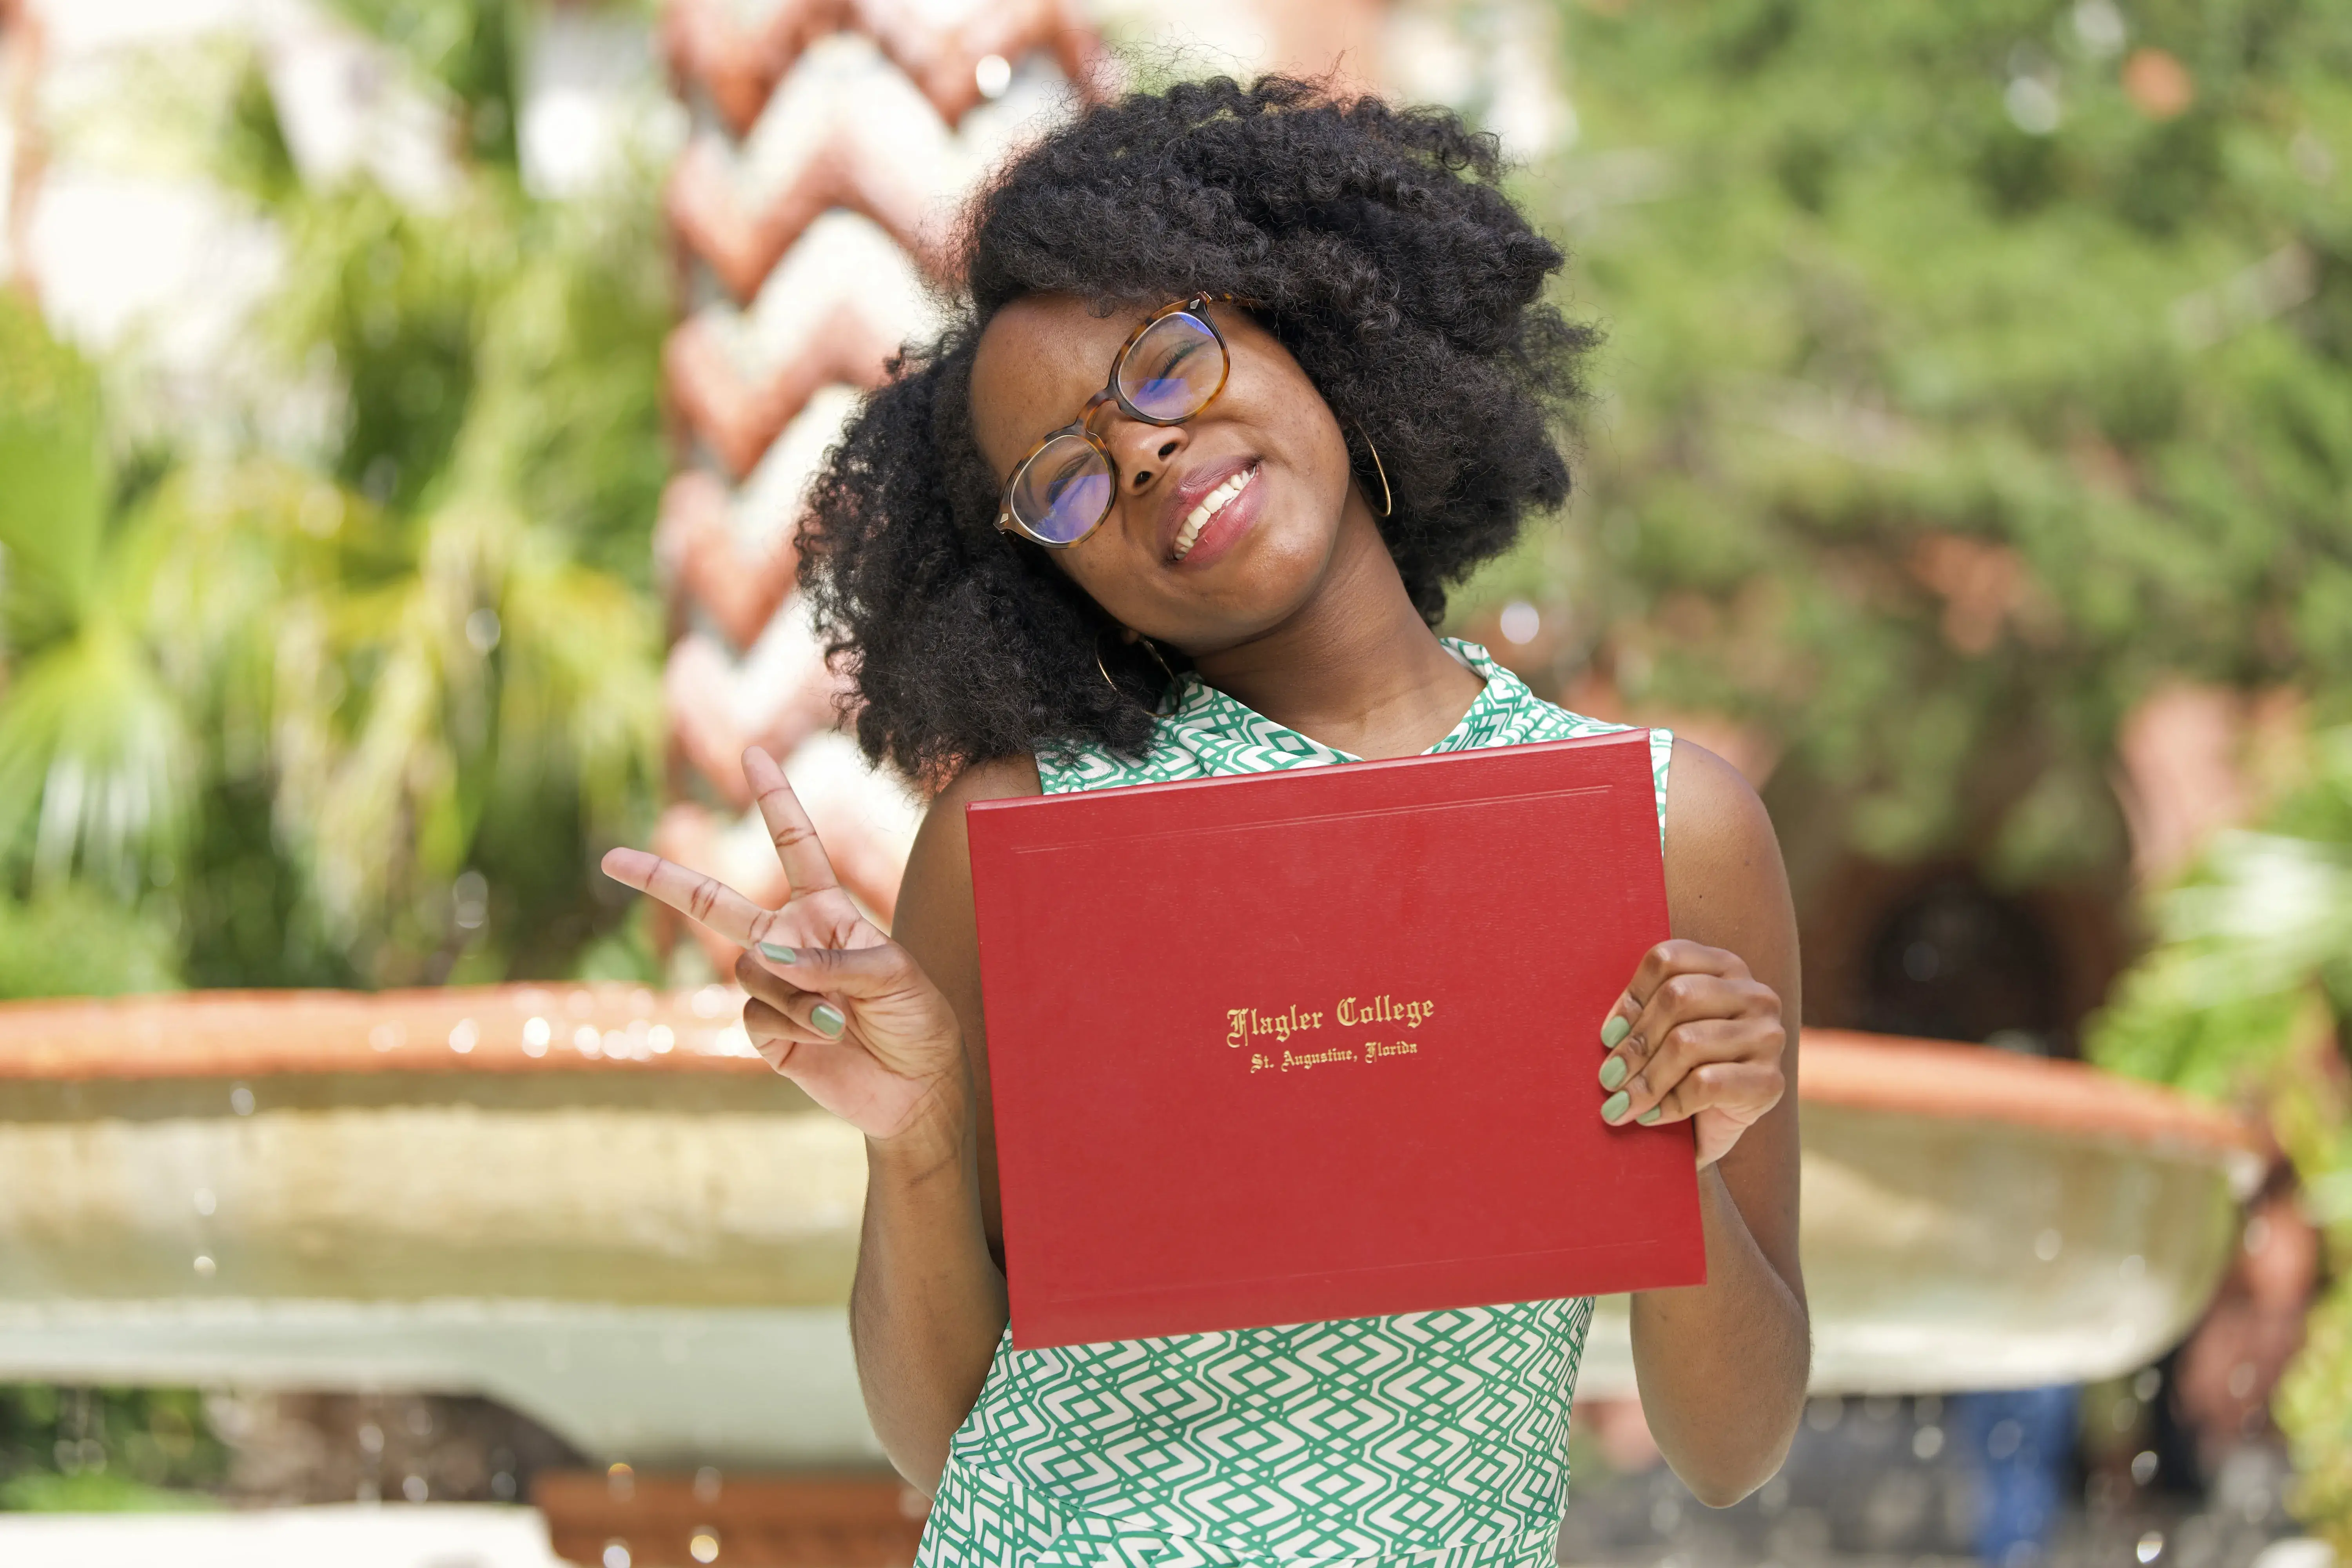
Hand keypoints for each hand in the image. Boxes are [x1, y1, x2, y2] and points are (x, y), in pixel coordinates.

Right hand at [600, 747, 964, 1143]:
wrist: (915, 1089)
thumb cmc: (918, 1021)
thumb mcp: (895, 978)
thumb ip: (835, 961)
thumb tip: (770, 957)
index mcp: (826, 911)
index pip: (795, 845)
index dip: (775, 799)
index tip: (754, 754)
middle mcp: (790, 941)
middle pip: (715, 904)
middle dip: (662, 880)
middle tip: (612, 859)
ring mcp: (773, 986)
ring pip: (751, 972)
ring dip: (796, 996)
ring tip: (840, 1019)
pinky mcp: (765, 1032)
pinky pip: (754, 1016)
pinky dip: (790, 1027)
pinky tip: (822, 1041)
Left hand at [1595, 939, 1786, 1168]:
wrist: (1713, 1129)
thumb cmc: (1680, 1071)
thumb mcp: (1662, 1031)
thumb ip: (1643, 1014)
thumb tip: (1611, 1033)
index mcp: (1726, 967)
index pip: (1668, 959)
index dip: (1632, 997)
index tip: (1608, 1034)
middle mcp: (1755, 995)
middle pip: (1677, 997)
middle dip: (1635, 1043)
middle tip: (1607, 1077)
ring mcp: (1769, 1037)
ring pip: (1687, 1042)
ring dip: (1644, 1080)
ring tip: (1618, 1104)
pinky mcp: (1771, 1082)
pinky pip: (1706, 1084)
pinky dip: (1669, 1103)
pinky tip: (1651, 1117)